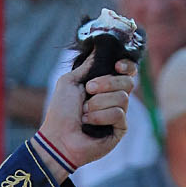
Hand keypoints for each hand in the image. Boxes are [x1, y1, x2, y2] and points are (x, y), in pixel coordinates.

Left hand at [38, 53, 137, 173]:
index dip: (126, 66)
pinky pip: (118, 114)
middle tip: (89, 90)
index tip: (117, 66)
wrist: (57, 138)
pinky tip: (88, 123)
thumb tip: (99, 47)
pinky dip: (100, 116)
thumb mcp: (70, 82)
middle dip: (107, 83)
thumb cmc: (60, 112)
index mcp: (105, 86)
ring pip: (123, 97)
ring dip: (98, 104)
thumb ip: (87, 66)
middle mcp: (114, 99)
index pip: (127, 71)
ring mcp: (118, 114)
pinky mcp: (120, 129)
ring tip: (84, 113)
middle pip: (128, 82)